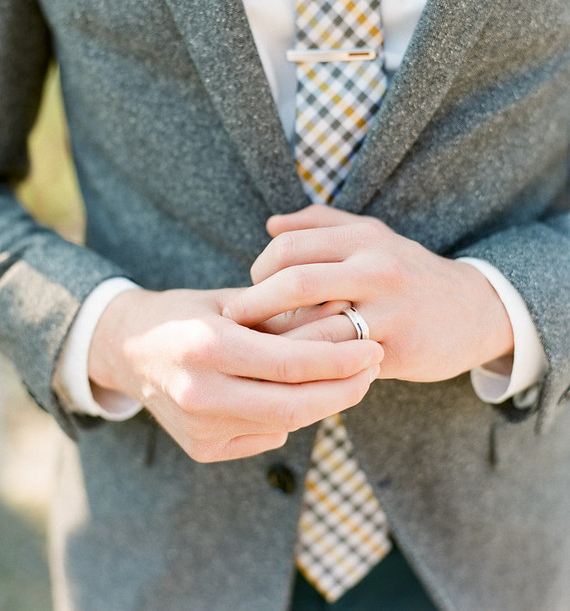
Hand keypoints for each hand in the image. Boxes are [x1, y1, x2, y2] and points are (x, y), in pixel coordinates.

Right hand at [87, 287, 381, 462]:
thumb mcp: (232, 301)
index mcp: (207, 346)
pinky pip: (264, 435)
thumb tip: (346, 316)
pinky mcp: (200, 449)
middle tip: (373, 368)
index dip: (341, 359)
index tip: (374, 347)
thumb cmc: (187, 314)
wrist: (129, 350)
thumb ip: (283, 315)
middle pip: (295, 404)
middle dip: (345, 389)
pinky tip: (297, 393)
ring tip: (349, 378)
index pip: (291, 362)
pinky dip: (290, 415)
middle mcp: (200, 392)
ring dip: (325, 403)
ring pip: (284, 424)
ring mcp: (198, 427)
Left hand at [225, 205, 514, 382]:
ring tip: (256, 352)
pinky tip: (295, 372)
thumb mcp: (372, 235)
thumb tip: (271, 224)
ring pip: (315, 330)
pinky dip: (311, 368)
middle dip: (254, 306)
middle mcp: (375, 268)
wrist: (475, 308)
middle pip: (295, 283)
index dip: (259, 270)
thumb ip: (321, 223)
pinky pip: (340, 363)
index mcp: (362, 238)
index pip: (289, 247)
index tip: (250, 290)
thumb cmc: (408, 271)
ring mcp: (389, 310)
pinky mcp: (398, 349)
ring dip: (277, 344)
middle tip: (235, 323)